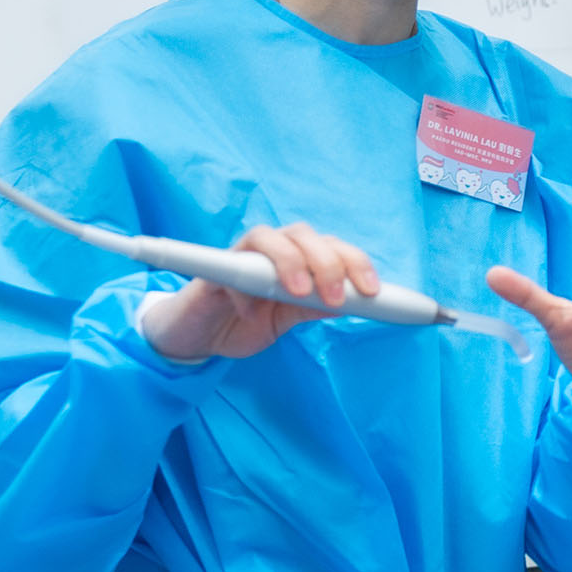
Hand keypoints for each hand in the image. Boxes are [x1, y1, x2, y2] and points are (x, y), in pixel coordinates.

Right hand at [140, 223, 378, 361]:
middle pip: (305, 235)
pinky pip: (230, 267)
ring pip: (268, 236)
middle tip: (335, 297)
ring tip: (299, 293)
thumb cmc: (247, 320)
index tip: (372, 290)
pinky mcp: (212, 271)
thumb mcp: (289, 319)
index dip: (355, 263)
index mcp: (298, 259)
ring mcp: (241, 256)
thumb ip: (317, 308)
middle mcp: (272, 250)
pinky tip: (250, 311)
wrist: (200, 336)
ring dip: (289, 261)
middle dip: (327, 263)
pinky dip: (243, 289)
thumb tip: (357, 303)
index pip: (332, 247)